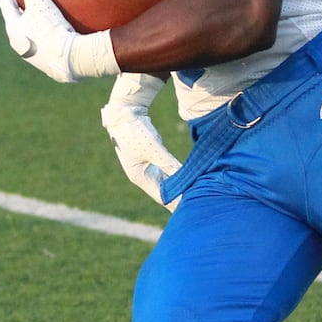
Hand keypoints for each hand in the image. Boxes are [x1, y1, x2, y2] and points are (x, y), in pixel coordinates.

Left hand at [0, 0, 117, 82]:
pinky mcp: (45, 59)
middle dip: (20, 0)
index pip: (4, 0)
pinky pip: (42, 37)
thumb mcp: (40, 3)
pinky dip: (45, 25)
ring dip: (33, 15)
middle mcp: (18, 41)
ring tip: (43, 4)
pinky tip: (58, 23)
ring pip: (28, 27)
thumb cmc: (52, 29)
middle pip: (15, 15)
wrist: (70, 60)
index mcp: (12, 27)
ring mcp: (31, 52)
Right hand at [101, 73, 182, 210]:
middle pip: (165, 191)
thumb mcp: (152, 148)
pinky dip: (177, 174)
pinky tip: (188, 179)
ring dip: (179, 187)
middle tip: (196, 206)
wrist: (124, 113)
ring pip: (167, 181)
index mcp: (139, 177)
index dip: (176, 202)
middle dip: (178, 198)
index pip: (161, 195)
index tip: (190, 209)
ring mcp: (148, 166)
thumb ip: (168, 162)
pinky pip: (168, 169)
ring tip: (195, 195)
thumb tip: (183, 176)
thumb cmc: (135, 131)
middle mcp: (144, 175)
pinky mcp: (153, 157)